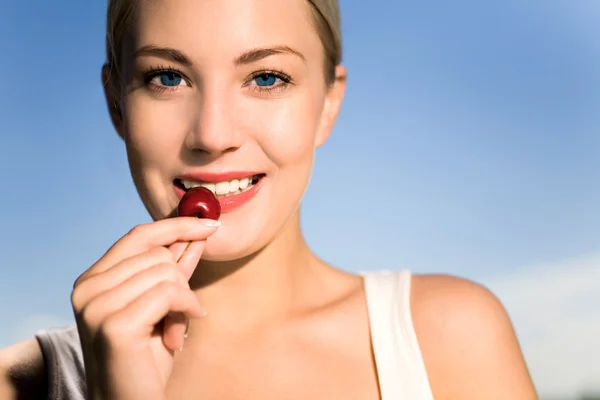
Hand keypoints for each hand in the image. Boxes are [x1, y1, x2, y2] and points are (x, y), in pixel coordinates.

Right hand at [71, 217, 218, 399]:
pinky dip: (185, 309)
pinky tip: (178, 335)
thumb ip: (173, 269)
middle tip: (179, 315)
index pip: (138, 235)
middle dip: (181, 280)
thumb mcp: (162, 306)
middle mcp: (87, 289)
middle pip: (157, 253)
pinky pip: (169, 293)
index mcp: (92, 280)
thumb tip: (197, 233)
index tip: (211, 225)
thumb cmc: (146, 359)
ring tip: (172, 331)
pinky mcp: (113, 324)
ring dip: (182, 301)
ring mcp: (96, 306)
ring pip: (165, 271)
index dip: (177, 226)